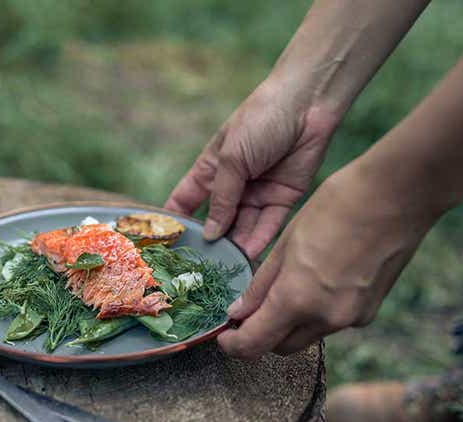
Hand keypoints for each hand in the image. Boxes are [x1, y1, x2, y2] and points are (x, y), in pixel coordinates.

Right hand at [165, 80, 337, 258]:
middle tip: (198, 268)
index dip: (175, 220)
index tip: (164, 244)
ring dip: (235, 246)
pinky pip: (268, 225)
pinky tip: (247, 256)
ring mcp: (258, 193)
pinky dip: (259, 240)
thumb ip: (221, 198)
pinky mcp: (283, 198)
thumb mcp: (231, 159)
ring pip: (243, 227)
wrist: (307, 103)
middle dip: (209, 242)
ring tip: (224, 268)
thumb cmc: (259, 120)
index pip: (186, 199)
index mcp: (211, 169)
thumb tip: (209, 234)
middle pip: (217, 220)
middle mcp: (233, 185)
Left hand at [216, 167, 432, 358]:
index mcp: (297, 298)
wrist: (394, 197)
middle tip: (247, 312)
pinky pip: (330, 323)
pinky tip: (316, 282)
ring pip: (306, 336)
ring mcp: (351, 318)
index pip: (255, 344)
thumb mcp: (284, 245)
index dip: (234, 345)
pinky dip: (315, 313)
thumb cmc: (334, 209)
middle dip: (260, 335)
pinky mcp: (368, 312)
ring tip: (284, 289)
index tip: (224, 336)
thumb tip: (237, 313)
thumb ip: (260, 286)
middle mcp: (325, 318)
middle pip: (280, 347)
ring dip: (288, 324)